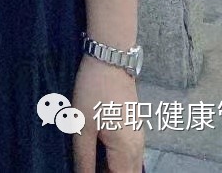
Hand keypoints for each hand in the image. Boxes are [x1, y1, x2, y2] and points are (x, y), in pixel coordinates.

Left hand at [70, 56, 145, 171]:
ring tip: (92, 163)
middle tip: (88, 167)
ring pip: (130, 167)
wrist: (111, 60)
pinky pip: (129, 155)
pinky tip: (99, 154)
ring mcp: (139, 138)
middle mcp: (138, 149)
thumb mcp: (82, 125)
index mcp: (126, 151)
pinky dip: (116, 161)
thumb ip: (84, 158)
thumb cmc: (94, 92)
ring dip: (113, 169)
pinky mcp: (135, 129)